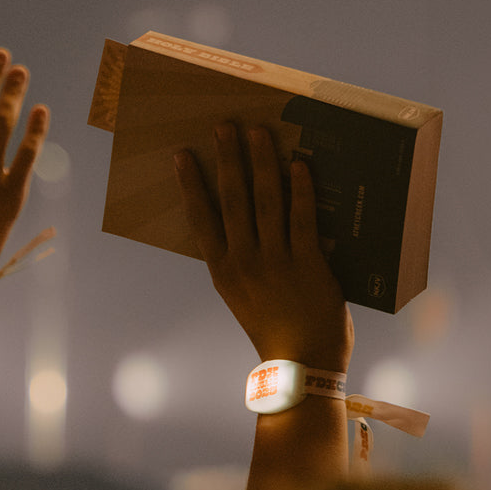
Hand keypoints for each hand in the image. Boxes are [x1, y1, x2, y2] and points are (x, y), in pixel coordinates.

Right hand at [174, 123, 353, 371]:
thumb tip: (252, 223)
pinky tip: (298, 164)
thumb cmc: (276, 331)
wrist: (304, 363)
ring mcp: (276, 262)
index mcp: (223, 272)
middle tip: (223, 125)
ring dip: (260, 162)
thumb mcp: (246, 298)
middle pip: (232, 200)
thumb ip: (244, 263)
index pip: (201, 219)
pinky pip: (302, 218)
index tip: (182, 156)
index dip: (192, 184)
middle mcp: (244, 262)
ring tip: (257, 132)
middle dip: (227, 159)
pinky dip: (300, 189)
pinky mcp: (308, 263)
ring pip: (264, 201)